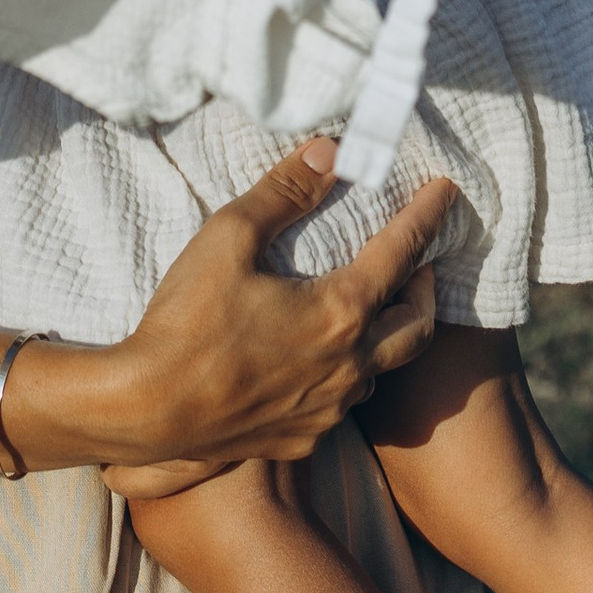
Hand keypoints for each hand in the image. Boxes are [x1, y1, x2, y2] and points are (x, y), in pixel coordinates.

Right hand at [41, 142, 455, 496]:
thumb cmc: (186, 321)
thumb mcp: (229, 237)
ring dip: (387, 336)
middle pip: (417, 326)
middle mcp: (348, 365)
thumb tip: (329, 153)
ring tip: (371, 311)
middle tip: (421, 265)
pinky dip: (346, 376)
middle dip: (426, 289)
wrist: (148, 410)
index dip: (426, 216)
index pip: (401, 252)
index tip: (444, 191)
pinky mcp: (302, 439)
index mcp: (340, 311)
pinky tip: (319, 365)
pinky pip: (340, 405)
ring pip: (380, 370)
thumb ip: (283, 193)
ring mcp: (328, 409)